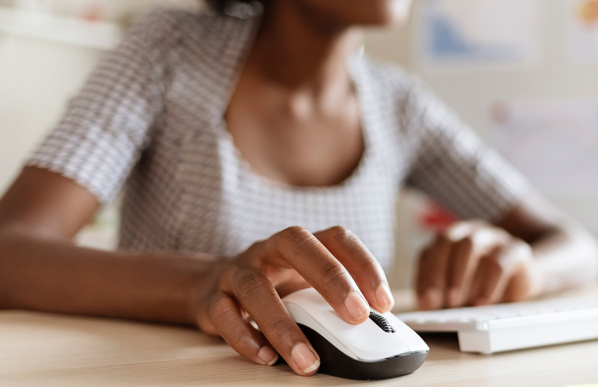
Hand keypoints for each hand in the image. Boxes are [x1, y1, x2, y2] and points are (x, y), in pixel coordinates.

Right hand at [192, 226, 393, 375]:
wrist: (212, 286)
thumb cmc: (274, 287)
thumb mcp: (306, 286)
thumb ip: (335, 301)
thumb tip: (377, 329)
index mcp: (300, 244)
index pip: (336, 238)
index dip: (364, 264)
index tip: (384, 302)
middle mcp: (269, 250)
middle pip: (298, 246)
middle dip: (331, 279)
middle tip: (357, 316)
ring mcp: (238, 271)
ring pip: (256, 287)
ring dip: (284, 326)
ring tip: (307, 360)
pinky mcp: (212, 298)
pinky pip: (224, 314)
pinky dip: (245, 338)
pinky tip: (267, 358)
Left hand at [415, 220, 542, 309]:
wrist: (523, 279)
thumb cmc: (482, 285)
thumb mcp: (457, 291)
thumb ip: (440, 294)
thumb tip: (426, 304)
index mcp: (450, 239)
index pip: (430, 251)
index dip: (425, 275)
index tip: (425, 300)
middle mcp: (470, 232)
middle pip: (448, 242)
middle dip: (439, 272)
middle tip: (439, 301)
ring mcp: (493, 237)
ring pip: (471, 246)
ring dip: (460, 275)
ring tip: (457, 301)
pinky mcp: (516, 249)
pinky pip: (500, 261)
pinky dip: (488, 284)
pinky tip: (482, 302)